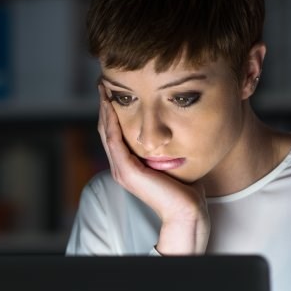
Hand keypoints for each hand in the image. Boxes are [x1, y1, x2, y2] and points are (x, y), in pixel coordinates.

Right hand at [96, 84, 209, 253]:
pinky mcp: (126, 171)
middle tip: (103, 80)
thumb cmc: (186, 190)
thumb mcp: (172, 161)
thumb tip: (174, 131)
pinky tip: (111, 102)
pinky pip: (114, 139)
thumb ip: (167, 148)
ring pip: (106, 131)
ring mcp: (121, 170)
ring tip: (103, 86)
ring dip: (103, 107)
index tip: (114, 88)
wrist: (187, 211)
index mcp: (129, 165)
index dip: (112, 110)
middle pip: (106, 128)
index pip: (115, 132)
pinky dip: (110, 119)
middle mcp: (120, 167)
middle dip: (104, 104)